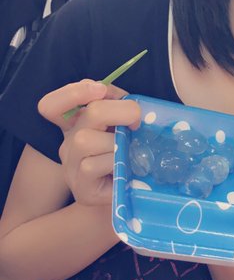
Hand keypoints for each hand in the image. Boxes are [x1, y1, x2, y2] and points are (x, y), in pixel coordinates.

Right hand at [38, 80, 140, 204]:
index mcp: (77, 122)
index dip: (72, 93)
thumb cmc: (130, 151)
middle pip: (86, 114)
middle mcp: (69, 141)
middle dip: (119, 111)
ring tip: (128, 150)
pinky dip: (114, 162)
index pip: (52, 104)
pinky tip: (124, 168)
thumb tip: (114, 93)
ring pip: (85, 140)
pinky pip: (92, 165)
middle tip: (136, 121)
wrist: (134, 189)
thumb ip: (117, 101)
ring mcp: (71, 165)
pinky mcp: (80, 188)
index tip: (100, 90)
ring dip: (116, 141)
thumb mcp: (124, 120)